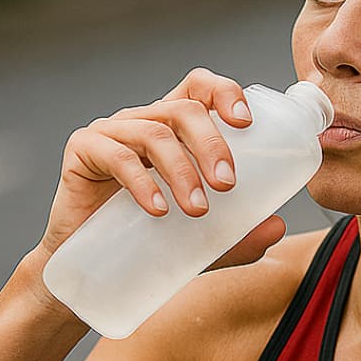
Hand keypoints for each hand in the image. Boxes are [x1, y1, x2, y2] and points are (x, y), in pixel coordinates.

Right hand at [41, 66, 280, 261]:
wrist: (95, 271)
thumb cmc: (153, 243)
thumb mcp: (206, 240)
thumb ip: (241, 235)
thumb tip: (277, 228)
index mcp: (175, 129)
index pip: (201, 88)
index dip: (225, 93)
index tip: (246, 123)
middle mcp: (145, 122)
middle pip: (184, 109)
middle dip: (212, 144)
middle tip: (228, 185)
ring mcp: (112, 132)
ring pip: (155, 132)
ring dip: (182, 170)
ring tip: (198, 210)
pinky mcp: (83, 151)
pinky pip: (116, 156)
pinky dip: (141, 182)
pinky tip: (157, 210)